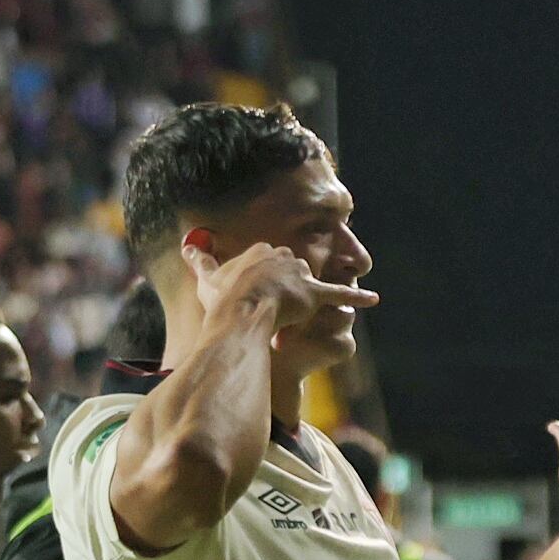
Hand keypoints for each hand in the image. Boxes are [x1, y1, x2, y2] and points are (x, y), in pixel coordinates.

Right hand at [182, 238, 377, 336]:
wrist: (241, 313)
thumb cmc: (223, 299)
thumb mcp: (207, 278)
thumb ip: (198, 260)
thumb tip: (185, 246)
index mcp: (262, 250)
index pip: (270, 261)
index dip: (266, 280)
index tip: (260, 292)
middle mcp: (284, 256)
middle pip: (292, 270)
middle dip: (288, 287)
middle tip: (279, 305)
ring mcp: (301, 274)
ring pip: (310, 284)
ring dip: (307, 298)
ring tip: (301, 311)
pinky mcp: (315, 294)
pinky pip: (339, 295)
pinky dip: (356, 298)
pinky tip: (373, 300)